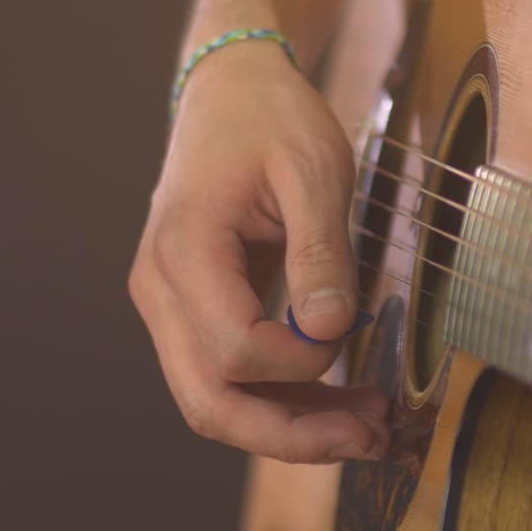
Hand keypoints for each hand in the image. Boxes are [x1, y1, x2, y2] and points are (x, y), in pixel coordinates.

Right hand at [129, 42, 387, 462]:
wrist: (230, 91)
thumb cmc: (270, 118)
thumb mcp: (313, 170)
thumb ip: (321, 252)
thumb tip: (330, 331)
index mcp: (183, 251)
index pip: (233, 349)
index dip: (301, 359)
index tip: (353, 327)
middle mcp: (160, 291)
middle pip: (210, 404)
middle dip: (293, 436)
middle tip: (372, 439)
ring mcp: (170, 307)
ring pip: (217, 403)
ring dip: (292, 427)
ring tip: (369, 428)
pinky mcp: (194, 314)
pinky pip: (230, 378)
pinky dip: (283, 400)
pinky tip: (339, 403)